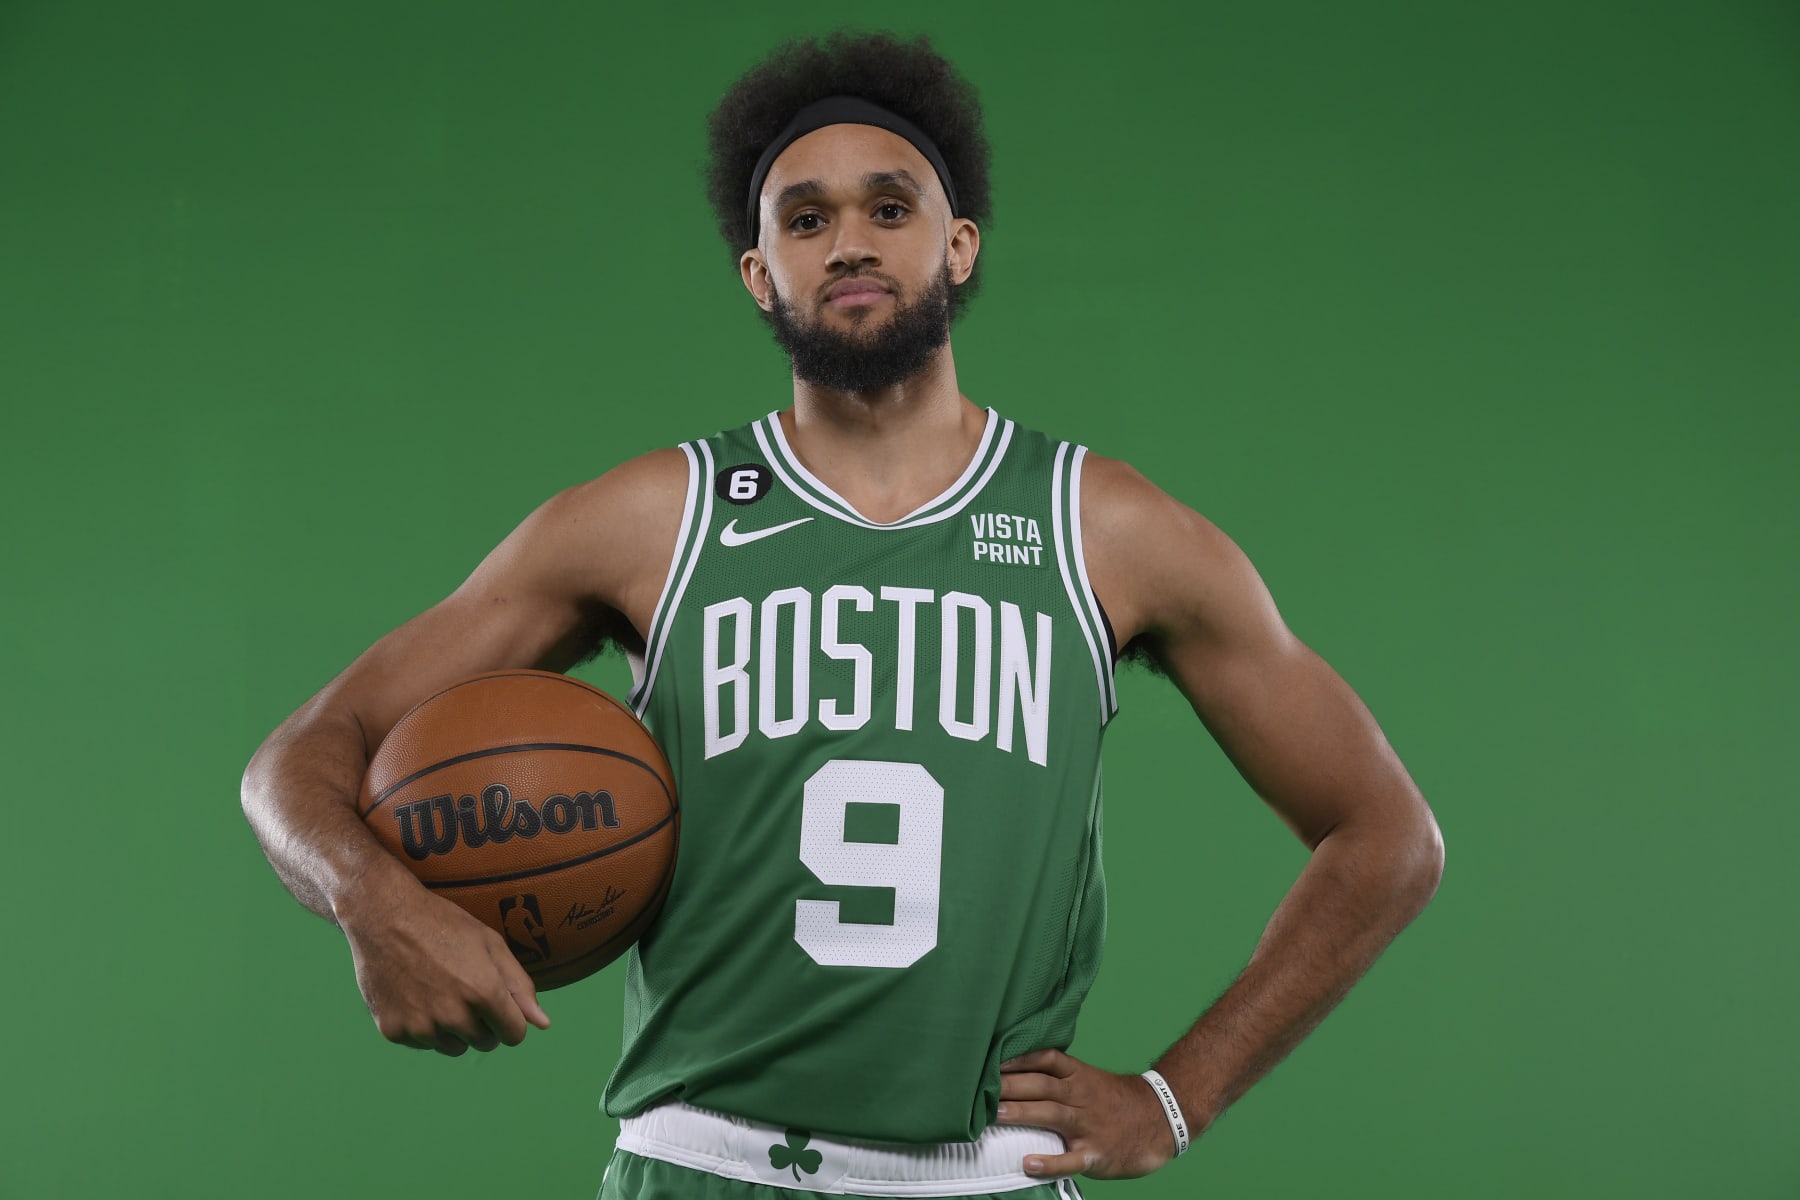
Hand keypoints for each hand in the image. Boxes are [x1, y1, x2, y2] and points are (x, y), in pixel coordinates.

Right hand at [340, 878, 550, 1056]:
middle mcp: (453, 1015)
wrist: (383, 915)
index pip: (514, 1035)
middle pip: (486, 1043)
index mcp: (484, 992)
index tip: (499, 1004)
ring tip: (440, 991)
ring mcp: (421, 1026)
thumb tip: (543, 1024)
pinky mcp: (394, 1031)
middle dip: (484, 1023)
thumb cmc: (443, 924)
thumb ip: (519, 986)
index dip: (511, 1019)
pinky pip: (422, 1043)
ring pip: (454, 1047)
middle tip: (464, 989)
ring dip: (453, 1029)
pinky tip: (415, 994)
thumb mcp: (490, 944)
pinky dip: (423, 1027)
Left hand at [994, 1048, 1176, 1179]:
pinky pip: (1071, 1158)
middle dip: (1011, 1086)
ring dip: (1022, 1113)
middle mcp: (1082, 1096)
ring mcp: (1089, 1124)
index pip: (1046, 1060)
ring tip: (994, 1115)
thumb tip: (1014, 1073)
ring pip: (1053, 1115)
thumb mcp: (1089, 1079)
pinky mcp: (1097, 1152)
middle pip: (1043, 1086)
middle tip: (979, 1089)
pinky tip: (1028, 1164)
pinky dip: (1050, 1162)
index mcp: (1079, 1076)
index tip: (990, 1061)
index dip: (1018, 1059)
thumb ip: (1057, 1076)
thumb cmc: (1116, 1101)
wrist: (1161, 1119)